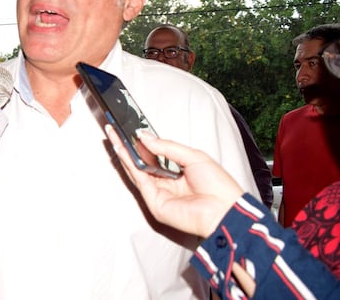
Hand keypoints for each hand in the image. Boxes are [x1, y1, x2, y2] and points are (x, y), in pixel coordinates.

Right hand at [105, 126, 242, 237]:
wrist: (225, 210)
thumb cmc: (219, 187)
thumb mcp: (193, 156)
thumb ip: (167, 147)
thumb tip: (144, 137)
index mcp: (177, 173)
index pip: (153, 156)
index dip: (141, 143)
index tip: (130, 129)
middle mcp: (166, 184)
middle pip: (141, 163)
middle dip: (127, 145)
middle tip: (115, 129)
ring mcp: (158, 194)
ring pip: (135, 170)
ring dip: (123, 152)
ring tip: (114, 135)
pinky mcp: (154, 203)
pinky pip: (138, 179)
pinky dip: (129, 163)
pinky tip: (123, 149)